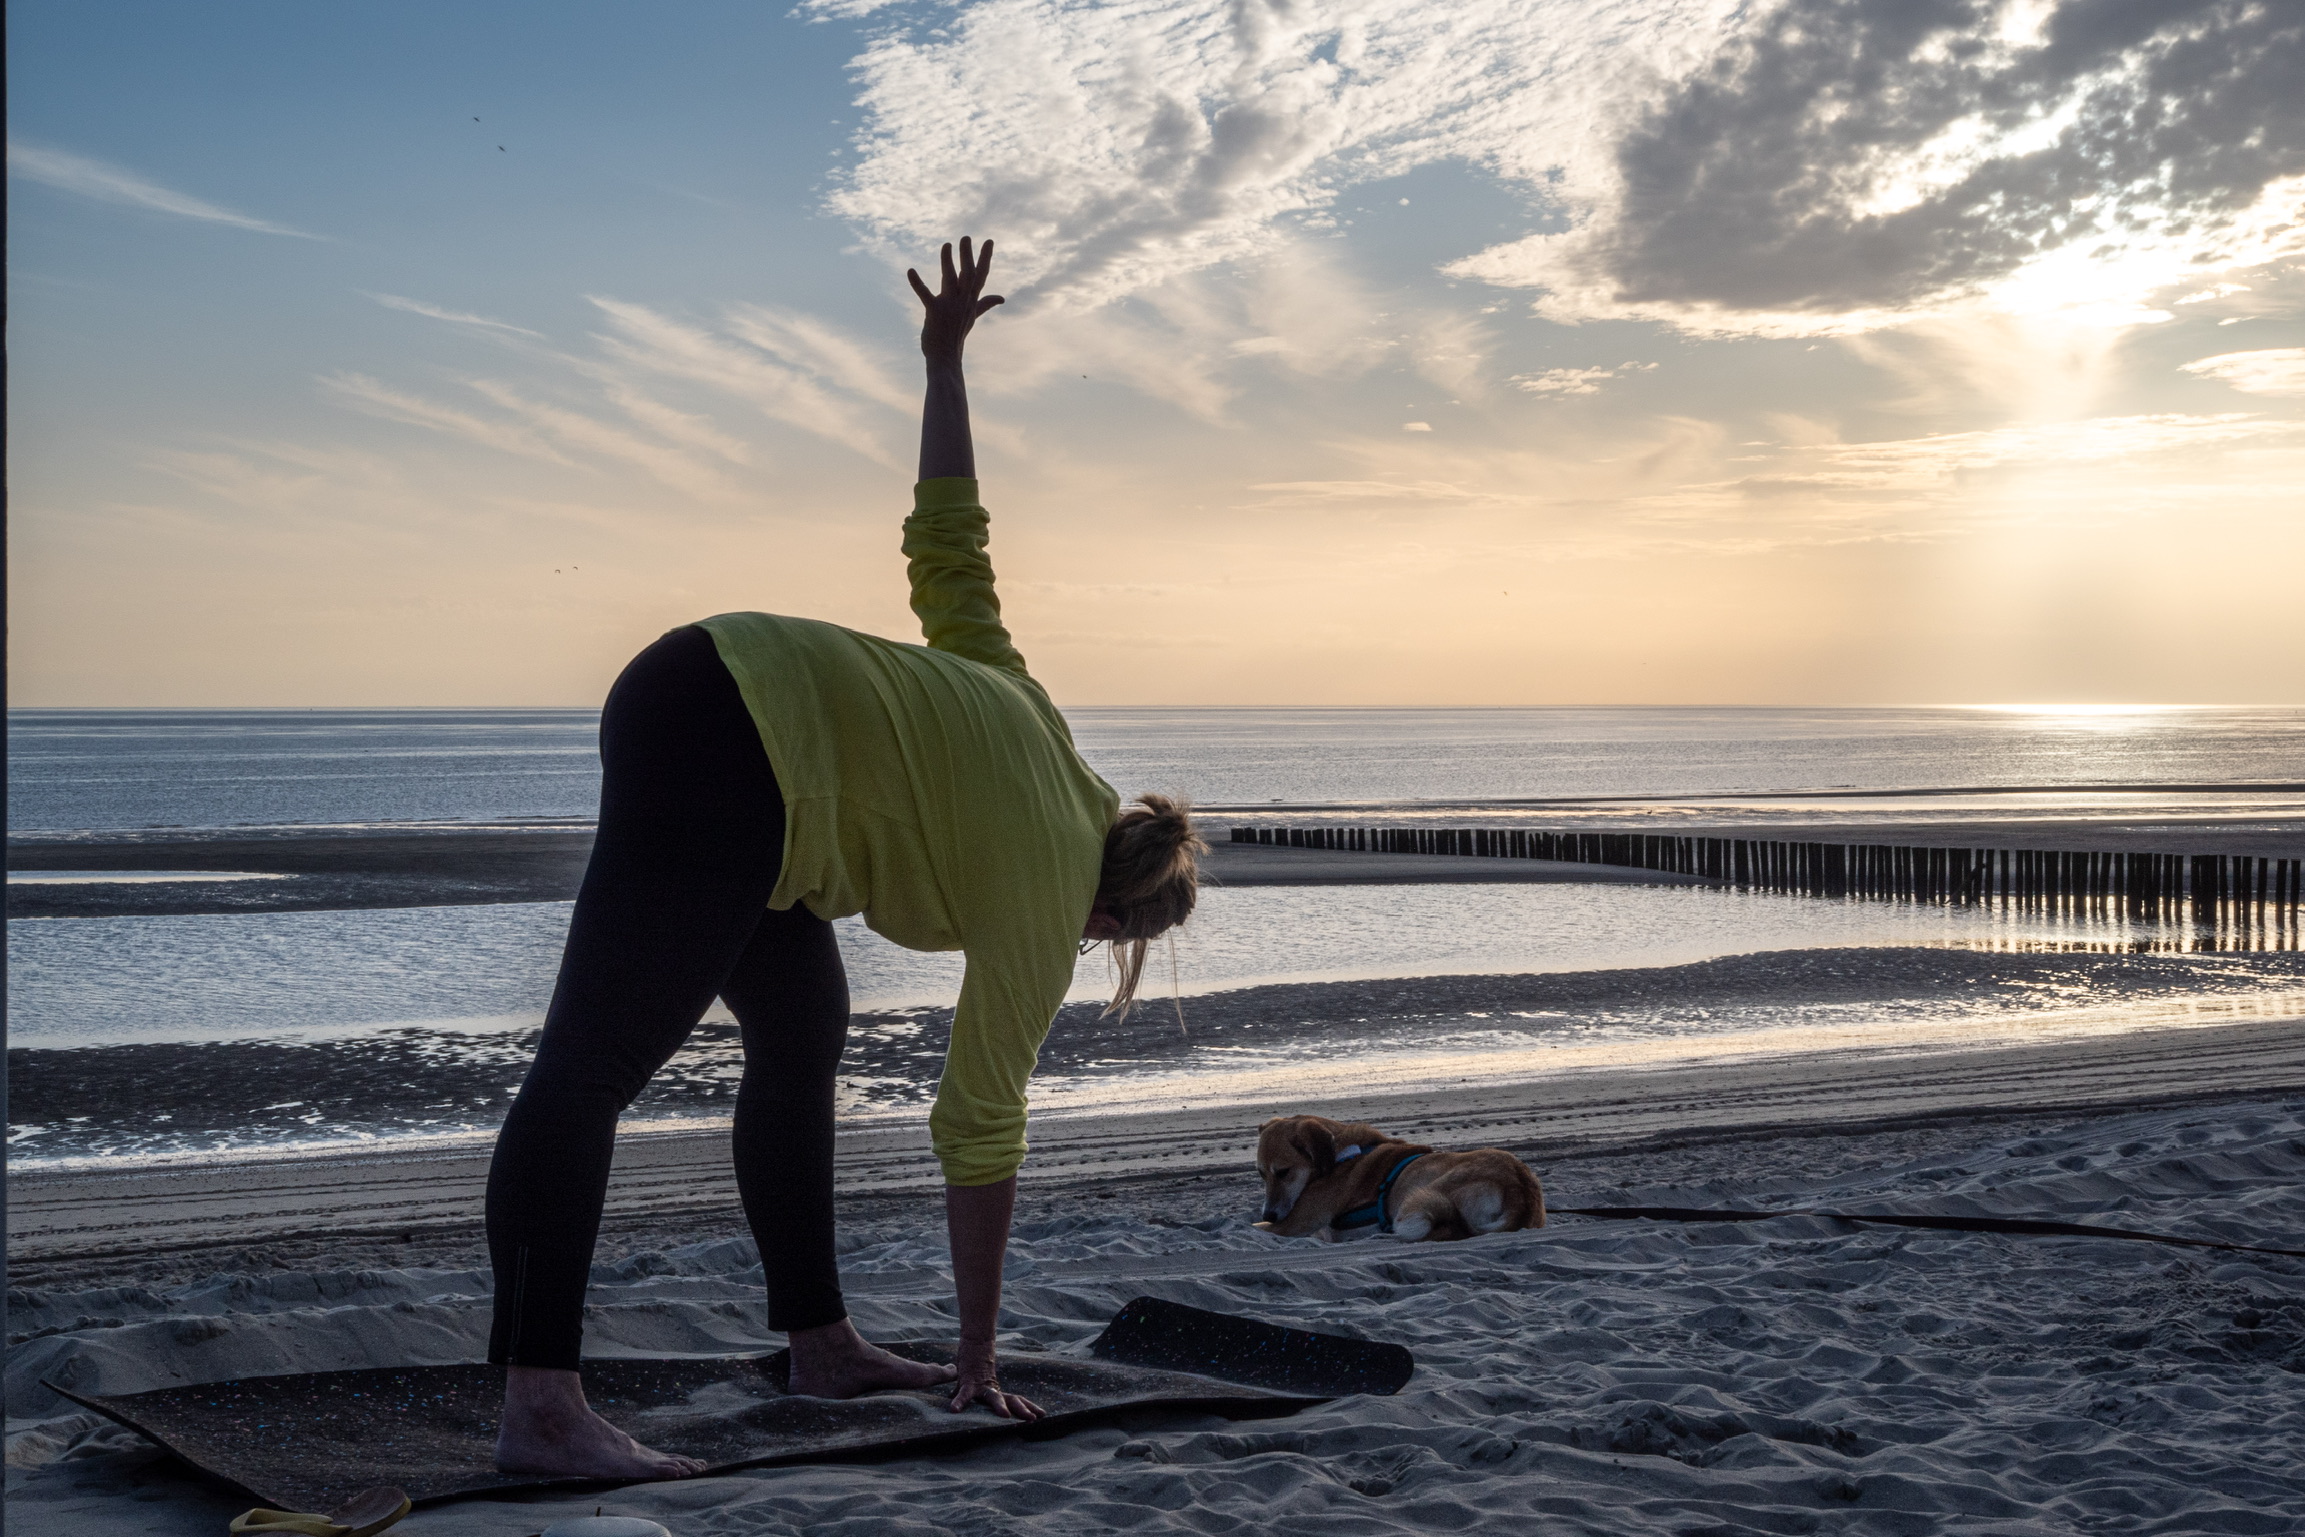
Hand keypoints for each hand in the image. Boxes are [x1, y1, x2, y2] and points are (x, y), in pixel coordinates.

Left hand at [908, 237, 1003, 361]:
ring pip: (950, 280)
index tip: (989, 241)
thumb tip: (1002, 298)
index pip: (981, 276)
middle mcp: (962, 301)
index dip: (985, 258)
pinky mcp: (934, 312)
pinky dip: (917, 283)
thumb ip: (985, 304)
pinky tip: (910, 270)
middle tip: (966, 237)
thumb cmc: (956, 336)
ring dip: (947, 262)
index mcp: (970, 301)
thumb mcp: (973, 317)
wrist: (946, 358)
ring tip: (946, 245)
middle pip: (968, 274)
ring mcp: (949, 306)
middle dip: (967, 255)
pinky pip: (925, 295)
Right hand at [946, 1341, 1044, 1420]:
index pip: (1017, 1400)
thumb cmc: (978, 1366)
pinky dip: (959, 1401)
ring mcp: (981, 1385)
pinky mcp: (968, 1381)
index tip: (1043, 1415)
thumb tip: (981, 1408)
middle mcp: (993, 1389)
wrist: (975, 1342)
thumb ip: (982, 1397)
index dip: (1029, 1407)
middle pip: (1012, 1400)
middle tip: (1033, 1419)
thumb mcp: (982, 1386)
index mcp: (999, 1391)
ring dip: (1000, 1406)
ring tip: (1005, 1416)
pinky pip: (963, 1394)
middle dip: (1022, 1409)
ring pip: (993, 1397)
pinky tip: (954, 1410)